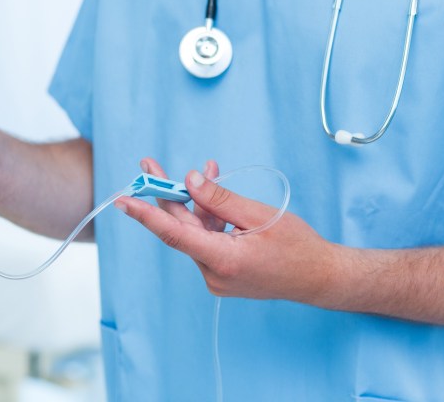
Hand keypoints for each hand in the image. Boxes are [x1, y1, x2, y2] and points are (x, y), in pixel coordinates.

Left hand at [116, 158, 339, 303]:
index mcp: (223, 260)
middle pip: (181, 228)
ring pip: (195, 232)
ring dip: (197, 202)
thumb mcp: (259, 215)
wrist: (320, 277)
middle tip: (149, 165)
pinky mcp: (222, 274)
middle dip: (168, 195)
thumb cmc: (297, 246)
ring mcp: (217, 277)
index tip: (123, 200)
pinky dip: (209, 218)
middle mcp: (214, 274)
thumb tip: (189, 180)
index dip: (146, 215)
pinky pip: (207, 240)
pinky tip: (215, 194)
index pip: (174, 234)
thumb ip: (219, 198)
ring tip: (207, 170)